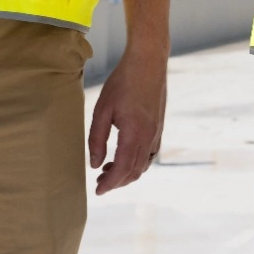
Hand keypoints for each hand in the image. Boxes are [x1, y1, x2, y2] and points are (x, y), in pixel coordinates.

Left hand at [89, 45, 166, 195]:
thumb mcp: (102, 110)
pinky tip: (126, 156)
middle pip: (134, 172)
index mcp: (134, 134)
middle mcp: (149, 137)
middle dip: (117, 182)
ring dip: (127, 173)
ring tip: (108, 170)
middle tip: (99, 183)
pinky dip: (138, 162)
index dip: (109, 184)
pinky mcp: (159, 127)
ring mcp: (157, 132)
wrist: (148, 62)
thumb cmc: (123, 82)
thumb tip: (94, 164)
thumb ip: (96, 139)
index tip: (98, 191)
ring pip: (144, 165)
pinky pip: (150, 154)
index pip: (122, 170)